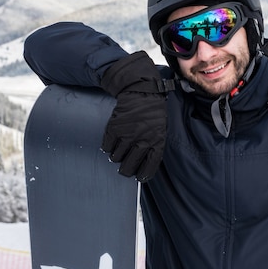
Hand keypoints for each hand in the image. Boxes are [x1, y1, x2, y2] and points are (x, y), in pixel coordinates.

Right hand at [101, 51, 168, 181]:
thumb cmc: (153, 111)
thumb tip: (143, 165)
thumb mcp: (160, 130)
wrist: (142, 91)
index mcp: (156, 142)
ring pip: (115, 158)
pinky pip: (106, 147)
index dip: (142, 176)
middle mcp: (141, 141)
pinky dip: (108, 147)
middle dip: (125, 170)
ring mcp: (127, 135)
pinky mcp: (114, 128)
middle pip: (128, 167)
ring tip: (120, 148)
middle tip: (124, 167)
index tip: (138, 177)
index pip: (148, 168)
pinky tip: (113, 141)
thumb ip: (153, 146)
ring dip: (116, 156)